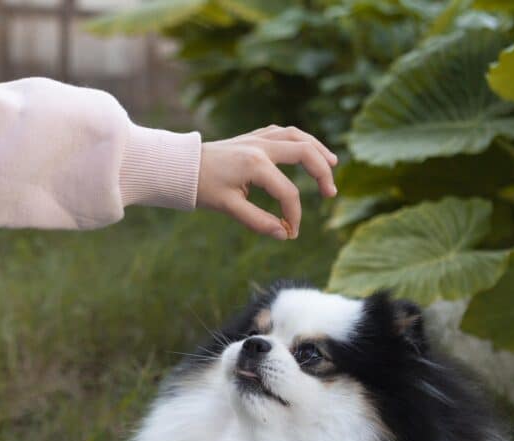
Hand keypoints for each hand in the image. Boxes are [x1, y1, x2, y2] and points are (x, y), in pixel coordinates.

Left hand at [197, 125, 337, 239]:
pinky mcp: (253, 136)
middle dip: (322, 173)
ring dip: (317, 149)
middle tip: (330, 194)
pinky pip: (284, 132)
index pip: (288, 192)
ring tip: (332, 164)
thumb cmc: (202, 187)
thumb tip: (284, 235)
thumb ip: (258, 221)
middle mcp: (260, 146)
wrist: (181, 166)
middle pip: (304, 153)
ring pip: (297, 136)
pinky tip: (307, 150)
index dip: (294, 215)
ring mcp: (258, 138)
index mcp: (255, 165)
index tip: (291, 232)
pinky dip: (300, 140)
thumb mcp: (228, 208)